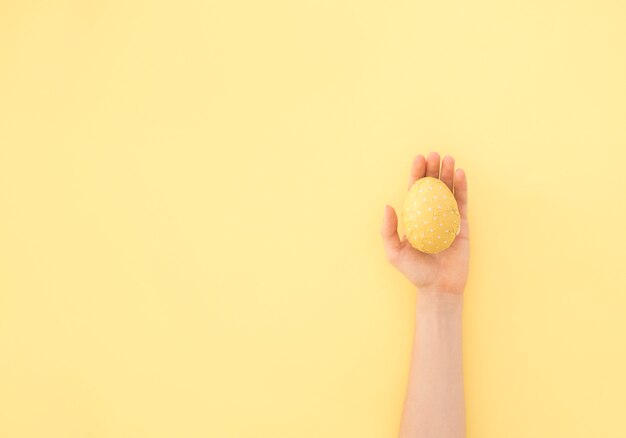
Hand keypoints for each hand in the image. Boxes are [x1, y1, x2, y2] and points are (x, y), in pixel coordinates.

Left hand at [381, 152, 468, 293]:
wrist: (439, 288)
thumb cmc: (414, 272)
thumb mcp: (394, 253)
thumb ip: (388, 230)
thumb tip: (388, 205)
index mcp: (415, 217)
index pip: (415, 190)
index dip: (417, 174)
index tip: (419, 159)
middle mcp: (431, 214)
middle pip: (433, 186)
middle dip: (434, 169)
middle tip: (435, 154)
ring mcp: (447, 218)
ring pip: (449, 191)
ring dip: (449, 173)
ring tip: (449, 158)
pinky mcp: (463, 225)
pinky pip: (463, 203)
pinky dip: (462, 188)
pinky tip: (461, 174)